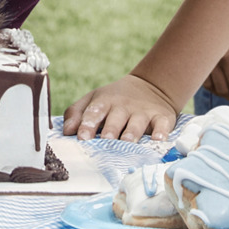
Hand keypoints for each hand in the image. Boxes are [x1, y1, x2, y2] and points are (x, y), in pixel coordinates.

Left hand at [62, 73, 180, 141]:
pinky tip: (158, 140)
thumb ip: (76, 114)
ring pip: (137, 123)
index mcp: (104, 102)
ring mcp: (143, 111)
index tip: (82, 136)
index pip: (94, 112)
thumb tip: (67, 131)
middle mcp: (124, 106)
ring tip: (128, 142)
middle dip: (110, 130)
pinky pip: (162, 125)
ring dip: (132, 133)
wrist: (151, 86)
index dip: (88, 124)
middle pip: (116, 119)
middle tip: (106, 140)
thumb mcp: (94, 100)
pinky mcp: (162, 117)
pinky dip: (161, 133)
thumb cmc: (115, 100)